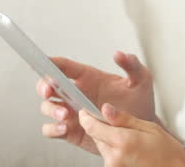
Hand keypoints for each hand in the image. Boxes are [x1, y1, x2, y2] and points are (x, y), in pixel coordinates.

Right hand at [37, 51, 157, 154]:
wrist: (140, 130)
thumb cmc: (139, 101)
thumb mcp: (141, 80)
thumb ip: (132, 65)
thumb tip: (119, 54)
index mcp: (88, 77)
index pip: (65, 66)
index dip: (51, 62)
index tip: (43, 61)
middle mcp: (76, 93)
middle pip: (48, 85)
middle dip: (44, 85)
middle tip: (50, 90)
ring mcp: (71, 112)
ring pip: (47, 107)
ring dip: (51, 109)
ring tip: (65, 114)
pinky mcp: (71, 130)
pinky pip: (51, 129)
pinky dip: (53, 129)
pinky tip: (64, 128)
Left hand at [80, 103, 184, 166]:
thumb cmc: (167, 153)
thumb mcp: (149, 128)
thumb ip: (124, 119)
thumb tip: (106, 109)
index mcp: (123, 142)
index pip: (92, 127)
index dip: (86, 117)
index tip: (85, 111)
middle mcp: (114, 157)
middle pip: (96, 136)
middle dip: (103, 128)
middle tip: (121, 125)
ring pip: (102, 146)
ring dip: (110, 140)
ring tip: (132, 140)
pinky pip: (109, 156)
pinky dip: (116, 150)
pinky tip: (131, 149)